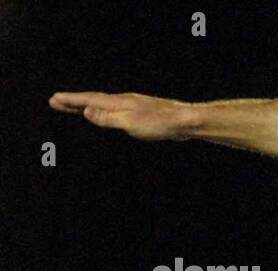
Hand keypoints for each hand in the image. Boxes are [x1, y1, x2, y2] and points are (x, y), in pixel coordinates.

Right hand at [49, 91, 191, 140]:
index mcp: (117, 103)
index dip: (70, 101)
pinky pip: (115, 111)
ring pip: (104, 105)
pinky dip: (102, 111)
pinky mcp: (141, 113)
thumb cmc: (158, 123)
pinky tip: (105, 115)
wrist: (184, 121)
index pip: (88, 101)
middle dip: (74, 103)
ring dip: (87, 107)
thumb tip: (86, 112)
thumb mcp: (129, 123)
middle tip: (55, 102)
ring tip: (74, 108)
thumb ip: (107, 118)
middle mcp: (123, 101)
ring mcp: (132, 106)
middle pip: (93, 101)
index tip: (53, 99)